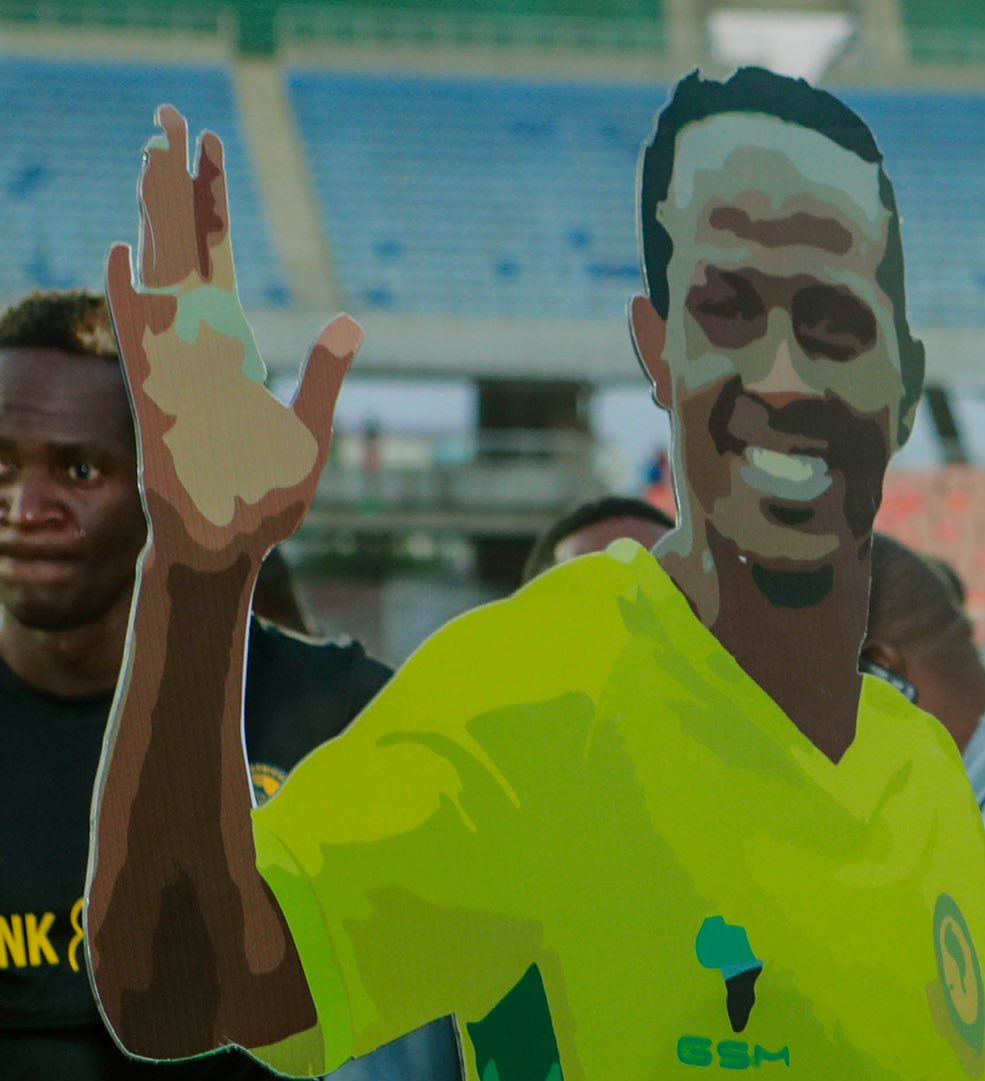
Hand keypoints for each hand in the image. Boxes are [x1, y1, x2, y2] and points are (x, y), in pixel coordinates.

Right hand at [105, 105, 359, 570]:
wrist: (228, 548)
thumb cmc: (264, 500)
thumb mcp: (309, 432)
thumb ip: (324, 376)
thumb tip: (349, 324)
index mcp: (229, 347)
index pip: (218, 255)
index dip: (214, 199)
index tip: (212, 142)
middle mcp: (194, 344)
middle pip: (181, 243)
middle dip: (177, 181)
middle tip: (167, 114)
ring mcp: (171, 365)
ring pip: (159, 270)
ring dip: (154, 215)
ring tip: (149, 156)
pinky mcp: (156, 398)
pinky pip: (138, 340)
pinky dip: (130, 298)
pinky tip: (121, 255)